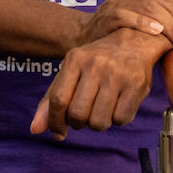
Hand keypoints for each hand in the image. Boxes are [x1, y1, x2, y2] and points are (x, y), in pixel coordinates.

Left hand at [30, 28, 162, 139]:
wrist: (135, 41)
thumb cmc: (98, 62)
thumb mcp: (72, 71)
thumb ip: (51, 99)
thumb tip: (35, 130)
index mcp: (76, 59)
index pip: (58, 100)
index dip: (56, 122)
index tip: (59, 131)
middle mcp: (96, 64)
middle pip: (78, 115)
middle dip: (79, 123)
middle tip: (86, 114)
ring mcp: (118, 73)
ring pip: (99, 122)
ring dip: (99, 123)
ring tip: (103, 108)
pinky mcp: (137, 83)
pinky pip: (121, 120)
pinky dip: (118, 118)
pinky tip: (119, 104)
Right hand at [79, 0, 172, 49]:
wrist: (86, 34)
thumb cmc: (121, 27)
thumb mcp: (144, 14)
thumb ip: (165, 12)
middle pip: (165, 0)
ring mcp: (119, 0)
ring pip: (151, 8)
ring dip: (170, 26)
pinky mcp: (108, 14)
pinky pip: (128, 15)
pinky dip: (144, 22)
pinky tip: (157, 31)